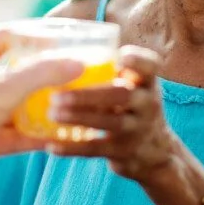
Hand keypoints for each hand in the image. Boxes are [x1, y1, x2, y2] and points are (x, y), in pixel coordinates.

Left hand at [0, 26, 82, 184]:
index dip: (34, 36)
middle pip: (13, 73)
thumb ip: (41, 74)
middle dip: (42, 77)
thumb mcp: (2, 87)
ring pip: (13, 106)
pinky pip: (9, 135)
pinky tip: (53, 139)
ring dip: (39, 110)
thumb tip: (77, 62)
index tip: (62, 41)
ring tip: (68, 109)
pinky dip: (29, 136)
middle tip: (71, 78)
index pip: (6, 35)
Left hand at [45, 46, 179, 183]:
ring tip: (52, 113)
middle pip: (121, 94)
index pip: (150, 65)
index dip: (138, 60)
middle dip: (88, 94)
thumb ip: (109, 71)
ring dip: (78, 117)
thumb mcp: (131, 85)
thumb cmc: (129, 105)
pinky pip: (95, 149)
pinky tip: (51, 145)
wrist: (152, 152)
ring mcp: (137, 129)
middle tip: (57, 95)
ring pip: (108, 122)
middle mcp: (147, 104)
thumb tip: (61, 53)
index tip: (120, 56)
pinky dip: (72, 148)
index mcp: (147, 81)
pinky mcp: (123, 151)